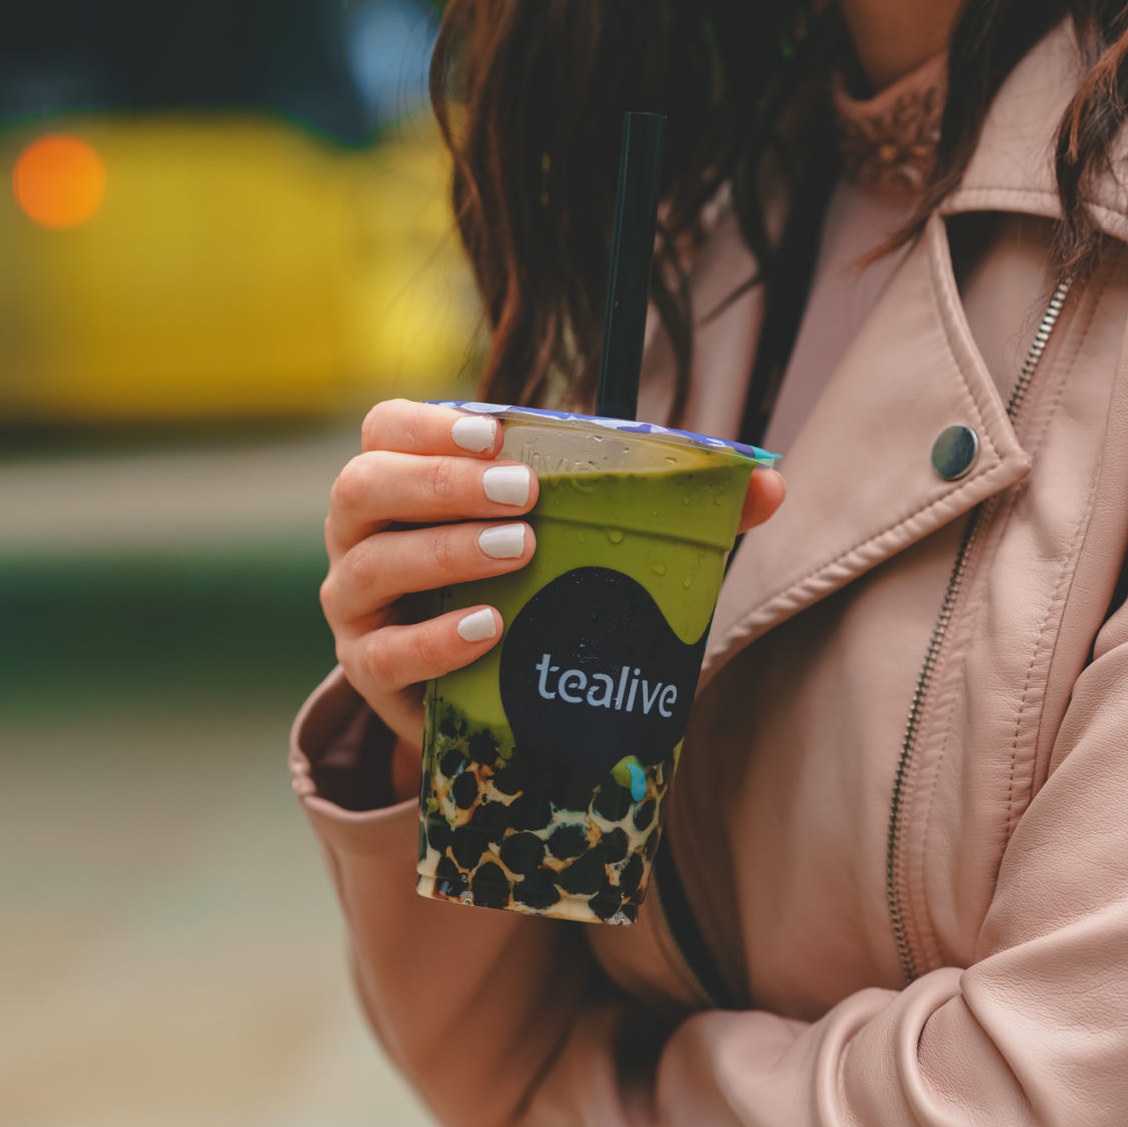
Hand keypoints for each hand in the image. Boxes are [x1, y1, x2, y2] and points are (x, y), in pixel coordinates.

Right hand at [320, 401, 786, 798]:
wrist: (498, 701)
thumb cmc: (539, 592)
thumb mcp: (593, 540)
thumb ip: (674, 505)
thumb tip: (767, 484)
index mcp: (407, 483)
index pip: (385, 428)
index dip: (431, 424)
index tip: (497, 432)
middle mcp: (366, 539)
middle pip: (363, 487)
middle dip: (439, 483)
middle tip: (523, 492)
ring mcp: (360, 610)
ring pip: (366, 567)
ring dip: (443, 552)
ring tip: (521, 550)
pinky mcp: (375, 678)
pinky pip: (383, 656)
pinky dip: (434, 641)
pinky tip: (491, 628)